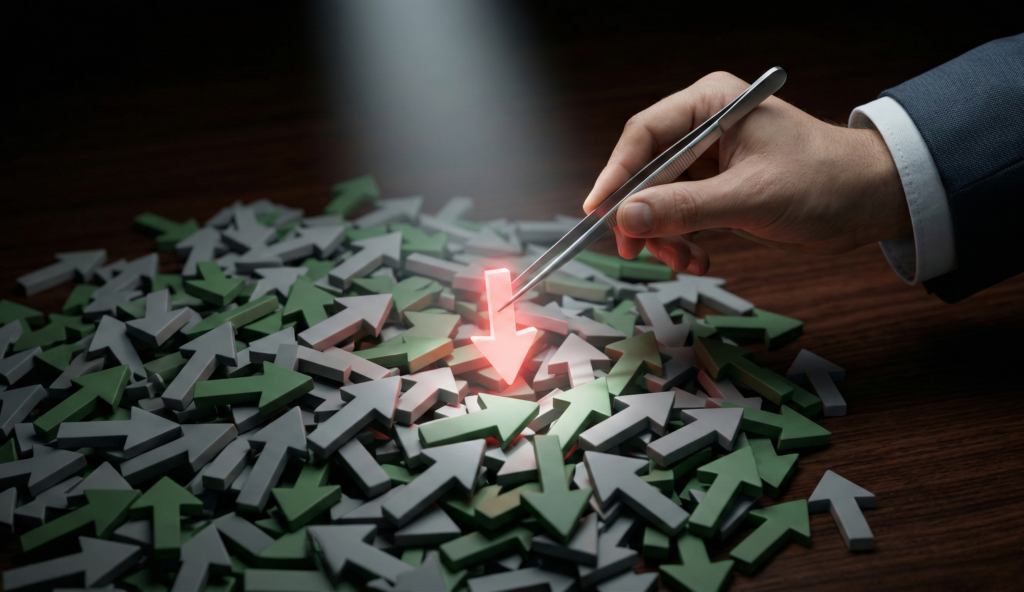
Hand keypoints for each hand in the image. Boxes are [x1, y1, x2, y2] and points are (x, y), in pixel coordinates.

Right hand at [582, 71, 910, 274]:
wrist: (872, 201)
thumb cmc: (825, 181)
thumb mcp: (751, 197)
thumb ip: (685, 208)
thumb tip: (626, 218)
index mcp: (713, 103)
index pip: (645, 134)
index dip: (617, 174)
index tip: (598, 211)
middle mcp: (705, 125)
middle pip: (646, 169)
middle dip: (642, 214)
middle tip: (636, 250)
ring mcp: (710, 159)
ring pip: (658, 198)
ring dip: (663, 234)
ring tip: (684, 260)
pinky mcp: (717, 187)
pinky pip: (679, 214)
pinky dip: (681, 240)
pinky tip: (698, 258)